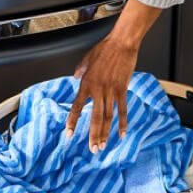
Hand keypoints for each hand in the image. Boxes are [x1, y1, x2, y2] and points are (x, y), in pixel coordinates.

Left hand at [64, 34, 138, 152]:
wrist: (121, 43)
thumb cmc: (105, 48)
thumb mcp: (87, 58)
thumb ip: (80, 69)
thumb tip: (75, 77)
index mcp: (86, 83)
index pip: (76, 107)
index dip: (72, 122)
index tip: (69, 134)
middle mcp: (97, 90)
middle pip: (94, 117)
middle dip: (93, 135)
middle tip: (92, 149)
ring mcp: (111, 91)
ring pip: (108, 117)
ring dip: (105, 133)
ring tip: (103, 146)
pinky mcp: (122, 89)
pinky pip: (123, 110)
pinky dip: (123, 123)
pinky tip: (122, 134)